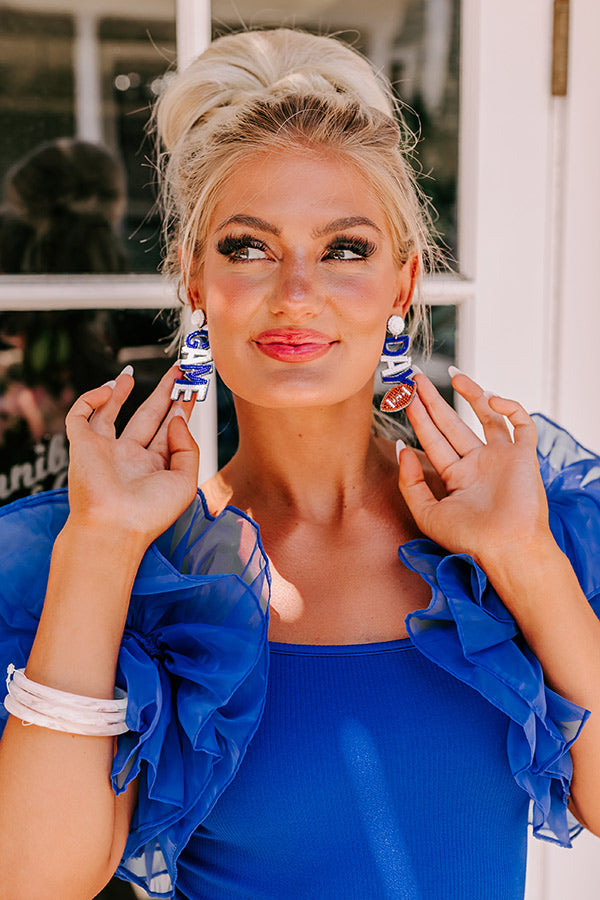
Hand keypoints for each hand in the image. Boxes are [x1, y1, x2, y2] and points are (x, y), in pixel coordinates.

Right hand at [64, 365, 198, 543]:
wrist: (113, 527)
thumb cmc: (149, 513)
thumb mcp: (185, 481)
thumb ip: (187, 446)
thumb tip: (176, 417)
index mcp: (155, 467)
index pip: (169, 430)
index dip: (180, 408)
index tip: (191, 388)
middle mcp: (131, 457)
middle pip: (147, 417)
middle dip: (161, 394)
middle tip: (176, 372)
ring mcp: (105, 450)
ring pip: (110, 414)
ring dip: (119, 392)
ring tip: (130, 374)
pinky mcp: (82, 445)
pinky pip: (81, 415)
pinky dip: (90, 399)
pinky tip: (107, 389)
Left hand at [397, 371, 554, 569]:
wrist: (507, 549)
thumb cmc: (468, 538)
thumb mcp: (426, 513)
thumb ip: (410, 481)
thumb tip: (402, 447)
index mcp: (457, 477)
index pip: (434, 440)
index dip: (419, 417)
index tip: (404, 396)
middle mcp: (478, 464)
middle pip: (453, 424)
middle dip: (435, 401)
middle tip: (417, 377)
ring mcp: (502, 458)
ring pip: (487, 416)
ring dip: (472, 394)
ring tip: (453, 375)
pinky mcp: (525, 455)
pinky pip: (521, 423)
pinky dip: (509, 407)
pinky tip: (490, 399)